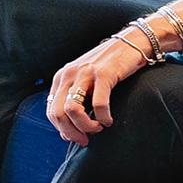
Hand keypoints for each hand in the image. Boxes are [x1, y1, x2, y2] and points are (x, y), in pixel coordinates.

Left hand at [44, 26, 157, 145]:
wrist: (131, 43)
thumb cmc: (108, 67)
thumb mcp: (84, 81)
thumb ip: (74, 101)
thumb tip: (67, 132)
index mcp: (61, 78)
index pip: (51, 111)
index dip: (62, 130)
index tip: (77, 138)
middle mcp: (69, 74)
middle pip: (58, 113)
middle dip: (71, 132)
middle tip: (86, 140)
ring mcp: (85, 73)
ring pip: (73, 110)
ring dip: (86, 126)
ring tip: (98, 128)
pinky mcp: (104, 74)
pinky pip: (98, 104)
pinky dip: (103, 118)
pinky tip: (108, 120)